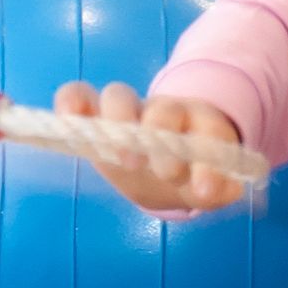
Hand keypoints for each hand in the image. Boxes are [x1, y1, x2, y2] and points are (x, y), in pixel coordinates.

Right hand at [52, 80, 253, 213]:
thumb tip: (219, 190)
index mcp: (200, 124)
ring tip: (124, 159)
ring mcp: (129, 110)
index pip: (209, 129)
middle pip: (163, 110)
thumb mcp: (207, 186)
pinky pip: (80, 95)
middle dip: (162, 139)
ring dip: (120, 121)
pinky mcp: (95, 116)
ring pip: (120, 97)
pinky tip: (68, 120)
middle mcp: (164, 110)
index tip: (205, 191)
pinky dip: (71, 102)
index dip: (209, 160)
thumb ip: (214, 189)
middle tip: (165, 173)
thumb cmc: (190, 173)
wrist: (167, 168)